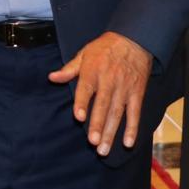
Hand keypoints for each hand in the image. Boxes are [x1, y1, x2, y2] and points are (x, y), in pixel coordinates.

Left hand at [48, 31, 151, 156]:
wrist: (135, 39)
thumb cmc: (105, 48)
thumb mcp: (85, 54)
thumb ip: (69, 69)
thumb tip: (52, 78)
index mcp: (93, 70)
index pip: (86, 88)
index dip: (82, 103)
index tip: (78, 117)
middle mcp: (109, 80)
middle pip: (103, 105)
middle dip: (98, 124)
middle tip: (93, 142)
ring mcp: (124, 88)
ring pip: (118, 112)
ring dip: (112, 132)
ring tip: (104, 149)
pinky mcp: (137, 93)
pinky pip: (135, 112)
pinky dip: (133, 128)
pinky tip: (128, 143)